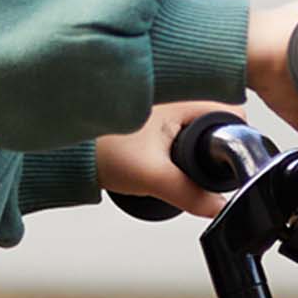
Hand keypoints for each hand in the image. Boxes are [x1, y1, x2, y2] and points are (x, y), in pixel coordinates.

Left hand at [94, 99, 250, 218]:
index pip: (233, 113)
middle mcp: (175, 89)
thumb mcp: (151, 176)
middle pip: (217, 118)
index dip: (236, 138)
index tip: (227, 159)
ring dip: (195, 142)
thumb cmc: (96, 148)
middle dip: (214, 143)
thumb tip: (220, 208)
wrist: (61, 149)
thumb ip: (190, 194)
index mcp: (182, 94)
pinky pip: (179, 123)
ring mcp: (162, 98)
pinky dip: (178, 140)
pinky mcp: (149, 110)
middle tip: (200, 164)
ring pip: (197, 121)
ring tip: (177, 160)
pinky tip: (166, 155)